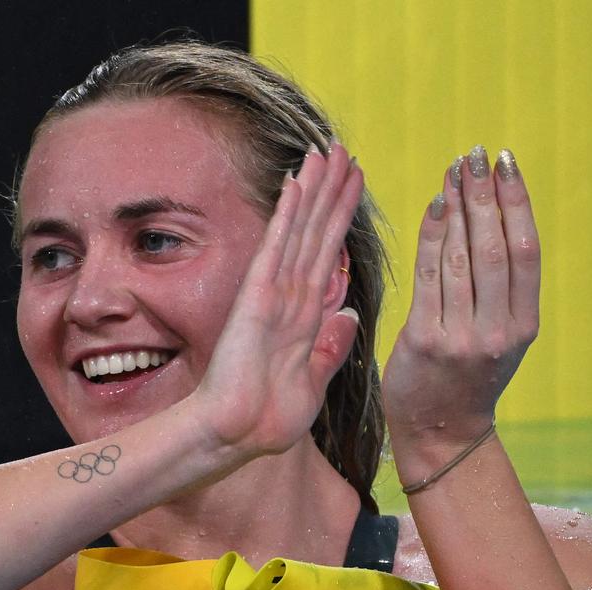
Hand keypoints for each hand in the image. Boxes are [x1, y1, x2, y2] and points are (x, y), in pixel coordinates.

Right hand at [193, 143, 363, 455]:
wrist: (236, 435)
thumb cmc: (268, 417)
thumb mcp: (315, 381)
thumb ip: (333, 346)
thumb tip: (350, 312)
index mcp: (304, 317)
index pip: (328, 257)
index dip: (341, 220)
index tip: (355, 188)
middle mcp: (289, 297)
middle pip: (315, 234)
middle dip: (330, 193)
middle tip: (343, 152)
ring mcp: (272, 294)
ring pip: (299, 231)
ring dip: (313, 191)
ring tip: (326, 152)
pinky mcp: (256, 298)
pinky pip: (277, 248)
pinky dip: (287, 216)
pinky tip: (296, 183)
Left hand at [383, 146, 539, 459]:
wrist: (441, 431)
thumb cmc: (464, 376)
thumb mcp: (498, 337)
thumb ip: (499, 291)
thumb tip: (490, 219)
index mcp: (524, 325)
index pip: (525, 250)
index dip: (517, 202)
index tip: (506, 163)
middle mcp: (499, 330)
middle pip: (495, 247)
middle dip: (485, 195)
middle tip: (474, 155)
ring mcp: (463, 336)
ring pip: (463, 257)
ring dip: (458, 207)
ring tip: (454, 171)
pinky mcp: (426, 341)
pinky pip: (430, 277)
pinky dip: (433, 237)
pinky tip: (435, 206)